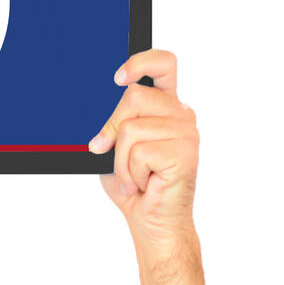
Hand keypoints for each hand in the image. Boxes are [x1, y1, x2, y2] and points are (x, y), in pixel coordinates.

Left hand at [88, 50, 198, 247]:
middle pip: (134, 97)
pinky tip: (144, 184)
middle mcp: (181, 115)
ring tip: (134, 176)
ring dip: (120, 161)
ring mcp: (186, 133)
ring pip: (130, 129)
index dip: (141, 61)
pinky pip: (139, 152)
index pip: (164, 64)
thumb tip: (97, 120)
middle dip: (111, 129)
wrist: (153, 222)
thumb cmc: (136, 186)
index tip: (117, 78)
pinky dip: (130, 174)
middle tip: (109, 153)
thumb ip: (113, 126)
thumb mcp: (115, 149)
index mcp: (167, 107)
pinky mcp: (185, 152)